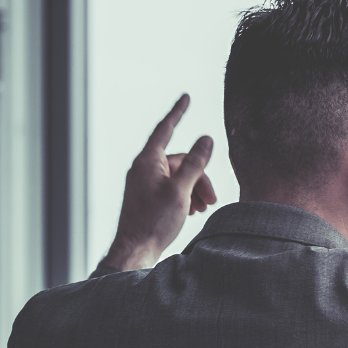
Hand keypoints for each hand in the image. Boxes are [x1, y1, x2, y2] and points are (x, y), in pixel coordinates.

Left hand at [101, 94, 216, 272]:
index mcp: (148, 161)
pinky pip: (171, 188)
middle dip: (200, 177)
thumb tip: (206, 139)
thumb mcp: (181, 190)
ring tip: (202, 209)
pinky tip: (192, 211)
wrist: (135, 249)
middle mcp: (144, 168)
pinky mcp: (148, 197)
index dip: (178, 113)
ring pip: (178, 177)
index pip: (166, 129)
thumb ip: (195, 163)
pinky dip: (185, 196)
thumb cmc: (155, 221)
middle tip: (212, 200)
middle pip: (180, 161)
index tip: (186, 98)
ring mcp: (145, 183)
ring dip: (195, 189)